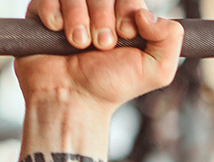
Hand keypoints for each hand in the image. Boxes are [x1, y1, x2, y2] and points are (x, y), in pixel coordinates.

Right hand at [15, 0, 182, 117]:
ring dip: (78, 17)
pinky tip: (57, 32)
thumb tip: (146, 14)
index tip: (124, 35)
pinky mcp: (43, 14)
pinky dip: (54, 13)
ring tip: (79, 44)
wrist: (72, 99)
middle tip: (102, 45)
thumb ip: (170, 40)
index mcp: (123, 18)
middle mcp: (97, 11)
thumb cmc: (111, 87)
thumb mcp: (156, 70)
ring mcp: (69, 11)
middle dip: (103, 17)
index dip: (127, 9)